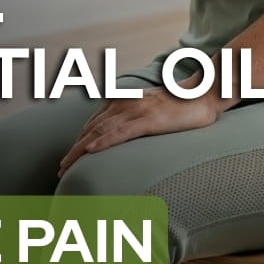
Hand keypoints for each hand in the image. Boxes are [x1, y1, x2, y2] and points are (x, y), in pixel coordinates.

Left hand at [57, 85, 222, 178]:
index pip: (94, 123)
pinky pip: (122, 132)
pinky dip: (104, 141)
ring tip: (66, 166)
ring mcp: (137, 110)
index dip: (78, 141)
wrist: (204, 94)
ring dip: (80, 150)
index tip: (68, 158)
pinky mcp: (150, 119)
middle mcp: (126, 103)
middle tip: (59, 169)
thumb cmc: (181, 105)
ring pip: (101, 131)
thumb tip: (126, 134)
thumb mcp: (152, 110)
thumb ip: (136, 118)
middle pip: (92, 128)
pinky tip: (91, 151)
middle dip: (73, 150)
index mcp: (125, 101)